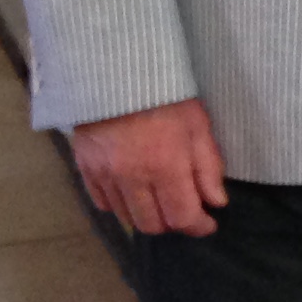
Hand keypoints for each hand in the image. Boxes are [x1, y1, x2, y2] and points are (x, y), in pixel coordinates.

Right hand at [71, 97, 228, 236]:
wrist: (118, 75)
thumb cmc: (167, 98)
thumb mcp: (199, 127)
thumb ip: (208, 168)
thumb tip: (216, 202)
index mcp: (165, 167)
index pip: (181, 217)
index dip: (198, 226)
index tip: (208, 223)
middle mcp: (132, 178)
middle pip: (152, 225)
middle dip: (173, 223)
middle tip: (184, 209)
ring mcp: (104, 175)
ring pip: (127, 217)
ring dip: (147, 215)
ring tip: (160, 200)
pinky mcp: (85, 169)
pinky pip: (102, 203)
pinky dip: (121, 205)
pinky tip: (133, 192)